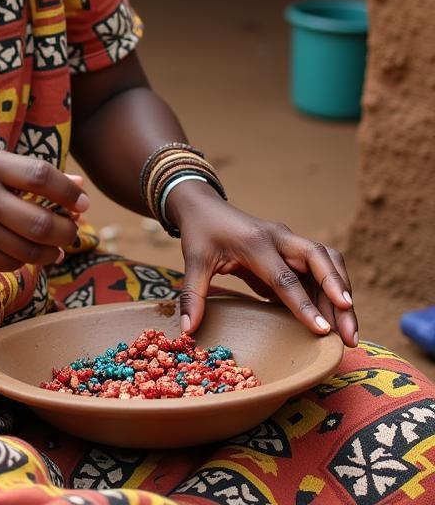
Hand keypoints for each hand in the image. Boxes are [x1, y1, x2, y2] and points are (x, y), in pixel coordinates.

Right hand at [0, 151, 88, 271]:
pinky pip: (11, 263)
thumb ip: (34, 173)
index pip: (41, 176)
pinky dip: (28, 260)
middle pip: (39, 222)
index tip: (82, 203)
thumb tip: (79, 185)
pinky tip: (33, 252)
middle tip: (73, 230)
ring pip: (29, 250)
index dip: (69, 192)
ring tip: (58, 246)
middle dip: (66, 231)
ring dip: (53, 251)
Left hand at [167, 180, 357, 347]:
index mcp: (255, 242)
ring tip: (351, 332)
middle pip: (321, 262)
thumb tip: (188, 330)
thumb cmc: (200, 233)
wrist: (204, 205)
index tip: (322, 330)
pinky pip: (321, 268)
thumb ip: (193, 294)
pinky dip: (333, 289)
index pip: (284, 277)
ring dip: (343, 293)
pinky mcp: (293, 250)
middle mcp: (280, 238)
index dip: (304, 305)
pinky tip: (337, 318)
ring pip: (328, 262)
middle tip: (350, 334)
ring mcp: (289, 242)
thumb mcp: (193, 260)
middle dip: (340, 296)